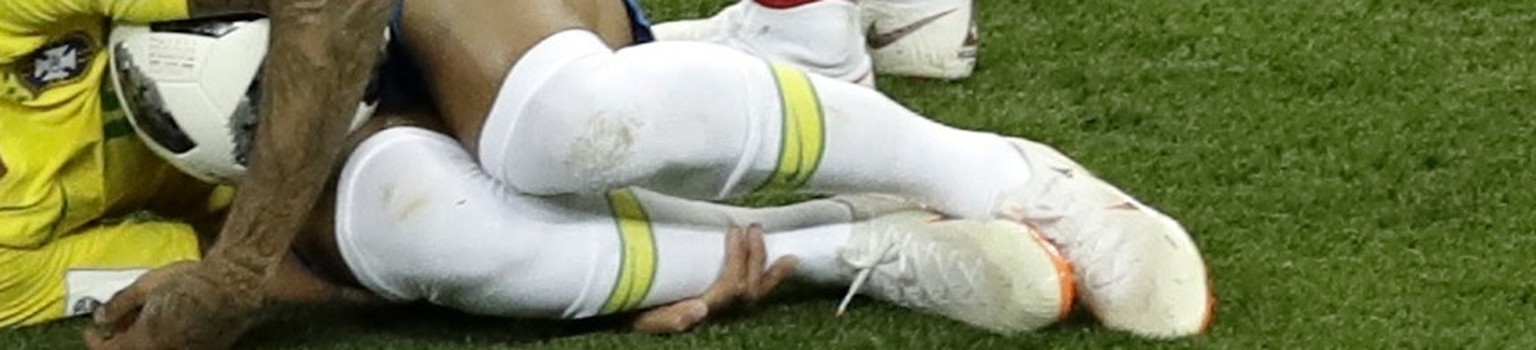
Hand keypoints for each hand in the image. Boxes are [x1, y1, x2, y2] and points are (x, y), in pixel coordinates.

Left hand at [84, 260, 265, 349]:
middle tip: (117, 326)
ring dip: (143, 340)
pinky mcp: (208, 348)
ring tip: (143, 322)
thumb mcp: (146, 287)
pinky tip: (168, 323)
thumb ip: (119, 305)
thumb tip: (99, 318)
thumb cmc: (189, 282)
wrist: (235, 284)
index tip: (90, 331)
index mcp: (146, 342)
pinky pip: (177, 347)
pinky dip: (164, 339)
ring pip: (157, 349)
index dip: (94, 342)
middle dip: (120, 342)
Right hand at [631, 224, 797, 333]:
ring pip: (756, 293)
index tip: (734, 230)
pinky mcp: (722, 300)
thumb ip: (668, 319)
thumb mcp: (646, 319)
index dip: (738, 259)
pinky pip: (753, 291)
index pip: (731, 286)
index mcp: (700, 308)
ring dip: (770, 272)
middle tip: (753, 228)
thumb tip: (700, 310)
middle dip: (755, 258)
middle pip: (749, 289)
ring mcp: (722, 307)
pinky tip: (782, 262)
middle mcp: (717, 310)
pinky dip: (770, 278)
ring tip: (780, 250)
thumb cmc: (636, 313)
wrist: (629, 316)